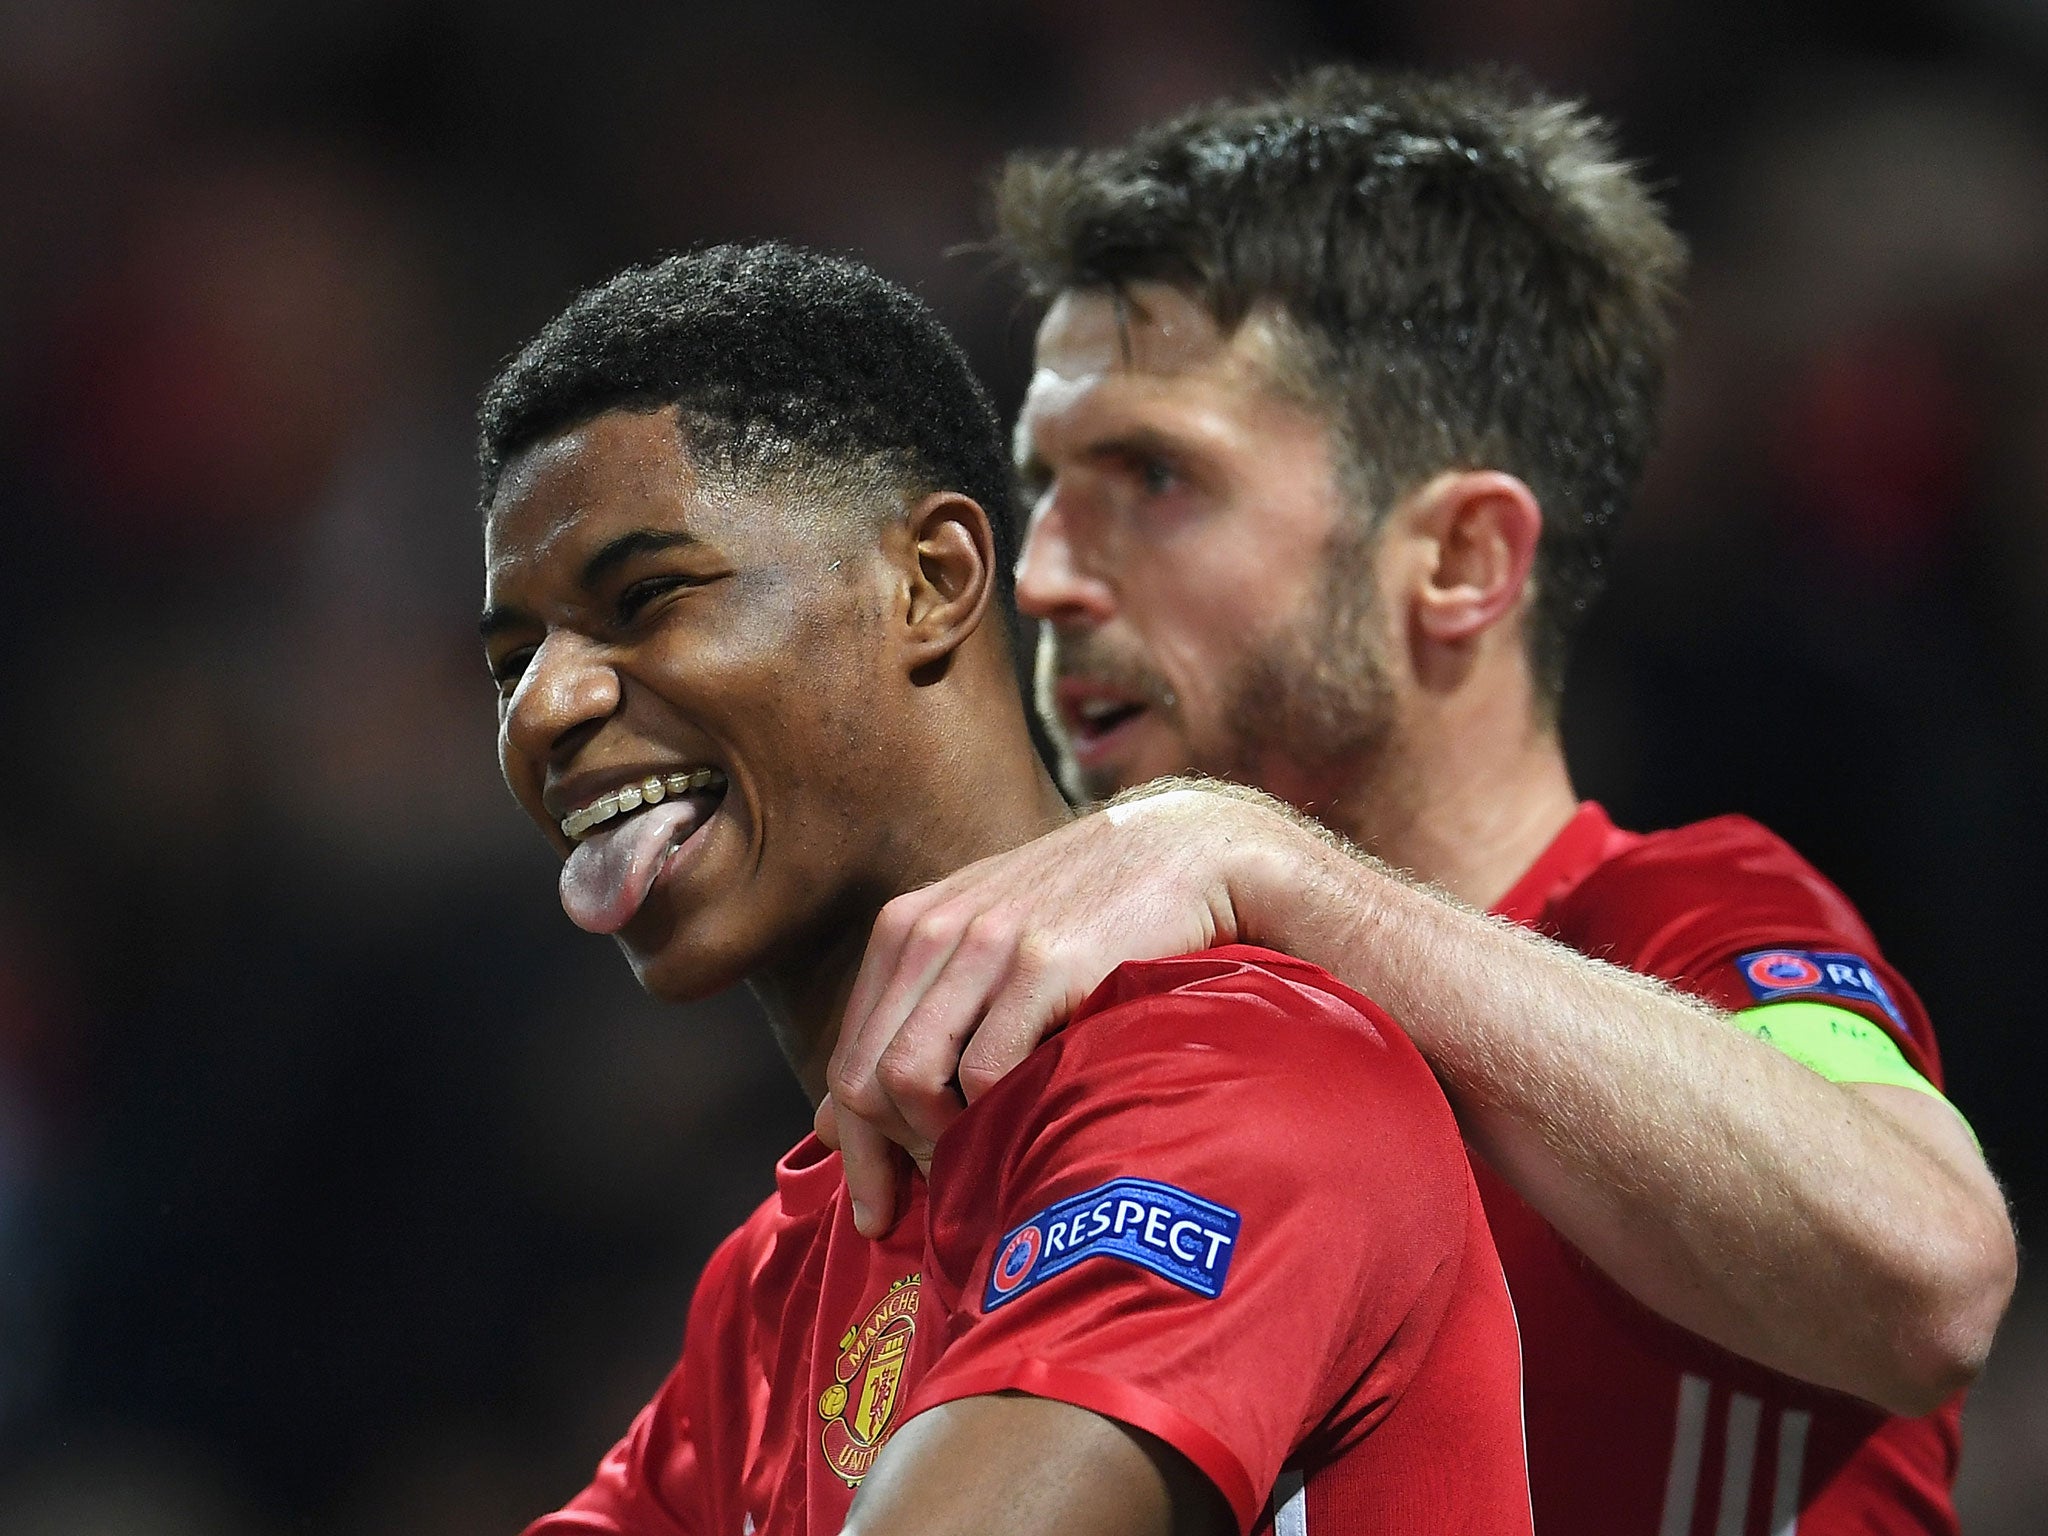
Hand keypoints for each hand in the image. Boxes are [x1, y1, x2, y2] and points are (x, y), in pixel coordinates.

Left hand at [823, 785, 1279, 1234]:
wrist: (1186, 852)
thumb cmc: (1090, 915)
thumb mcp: (987, 948)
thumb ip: (920, 1019)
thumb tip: (842, 1123)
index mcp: (906, 928)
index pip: (847, 1059)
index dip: (855, 1148)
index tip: (875, 1211)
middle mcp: (931, 931)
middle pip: (865, 1078)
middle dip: (888, 1157)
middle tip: (934, 1197)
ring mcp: (984, 945)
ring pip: (909, 1076)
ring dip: (941, 1140)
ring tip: (986, 1160)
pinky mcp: (1041, 963)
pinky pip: (985, 1069)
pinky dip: (995, 1115)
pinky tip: (1029, 1124)